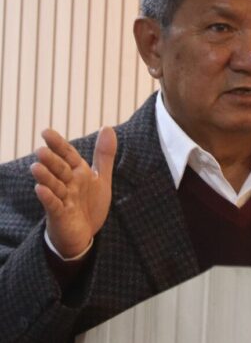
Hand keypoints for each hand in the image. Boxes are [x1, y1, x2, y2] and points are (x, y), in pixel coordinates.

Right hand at [31, 127, 116, 257]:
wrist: (85, 233)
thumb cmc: (90, 203)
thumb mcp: (101, 178)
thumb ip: (104, 154)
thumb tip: (107, 127)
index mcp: (78, 172)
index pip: (67, 154)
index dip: (58, 144)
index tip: (46, 132)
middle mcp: (68, 183)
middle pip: (59, 169)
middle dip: (51, 160)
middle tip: (40, 150)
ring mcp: (63, 199)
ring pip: (54, 185)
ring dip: (46, 177)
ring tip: (35, 167)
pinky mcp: (60, 215)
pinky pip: (54, 205)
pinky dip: (48, 197)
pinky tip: (41, 189)